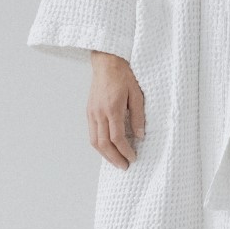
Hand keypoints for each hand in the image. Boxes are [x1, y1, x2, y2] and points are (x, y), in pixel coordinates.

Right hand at [87, 51, 145, 168]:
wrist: (107, 62)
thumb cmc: (124, 75)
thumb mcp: (137, 94)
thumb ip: (138, 116)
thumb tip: (140, 136)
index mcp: (112, 108)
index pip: (117, 137)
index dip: (125, 150)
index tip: (133, 157)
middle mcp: (99, 113)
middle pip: (104, 143)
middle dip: (114, 158)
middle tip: (124, 166)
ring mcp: (92, 112)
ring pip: (95, 141)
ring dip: (105, 154)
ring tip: (115, 161)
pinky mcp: (89, 111)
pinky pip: (92, 133)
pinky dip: (99, 145)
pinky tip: (107, 149)